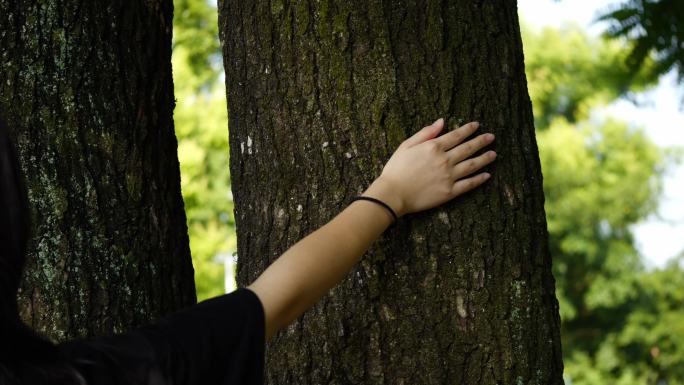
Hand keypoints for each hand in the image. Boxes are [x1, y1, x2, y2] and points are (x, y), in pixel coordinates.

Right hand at [365, 118, 495, 216]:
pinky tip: (487, 175)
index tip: (477, 125)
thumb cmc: (396, 169)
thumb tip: (441, 121)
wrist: (393, 194)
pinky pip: (469, 184)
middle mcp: (445, 160)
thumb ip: (426, 133)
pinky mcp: (450, 192)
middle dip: (481, 141)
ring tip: (493, 154)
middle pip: (468, 148)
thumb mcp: (406, 145)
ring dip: (485, 158)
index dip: (468, 129)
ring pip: (472, 165)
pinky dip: (479, 179)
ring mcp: (449, 176)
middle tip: (491, 137)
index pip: (456, 135)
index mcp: (434, 147)